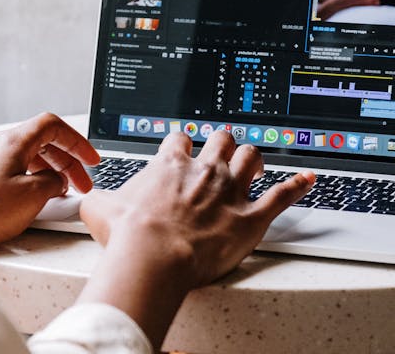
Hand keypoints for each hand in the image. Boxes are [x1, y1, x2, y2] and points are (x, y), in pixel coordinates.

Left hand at [0, 113, 99, 254]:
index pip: (53, 126)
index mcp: (10, 141)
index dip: (77, 142)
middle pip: (39, 142)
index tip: (90, 160)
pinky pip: (6, 172)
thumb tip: (57, 182)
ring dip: (45, 174)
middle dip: (65, 163)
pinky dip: (25, 182)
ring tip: (56, 197)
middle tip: (79, 185)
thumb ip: (53, 183)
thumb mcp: (31, 197)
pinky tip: (27, 203)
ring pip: (23, 158)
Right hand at [77, 130, 314, 347]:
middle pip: (222, 140)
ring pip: (251, 158)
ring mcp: (231, 191)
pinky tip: (307, 179)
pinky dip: (297, 185)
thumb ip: (100, 197)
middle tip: (220, 152)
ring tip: (252, 163)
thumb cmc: (129, 234)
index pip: (181, 141)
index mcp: (172, 166)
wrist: (154, 255)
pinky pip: (282, 194)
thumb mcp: (100, 208)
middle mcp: (206, 172)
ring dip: (252, 159)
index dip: (182, 145)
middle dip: (222, 144)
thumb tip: (87, 199)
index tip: (183, 150)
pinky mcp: (252, 216)